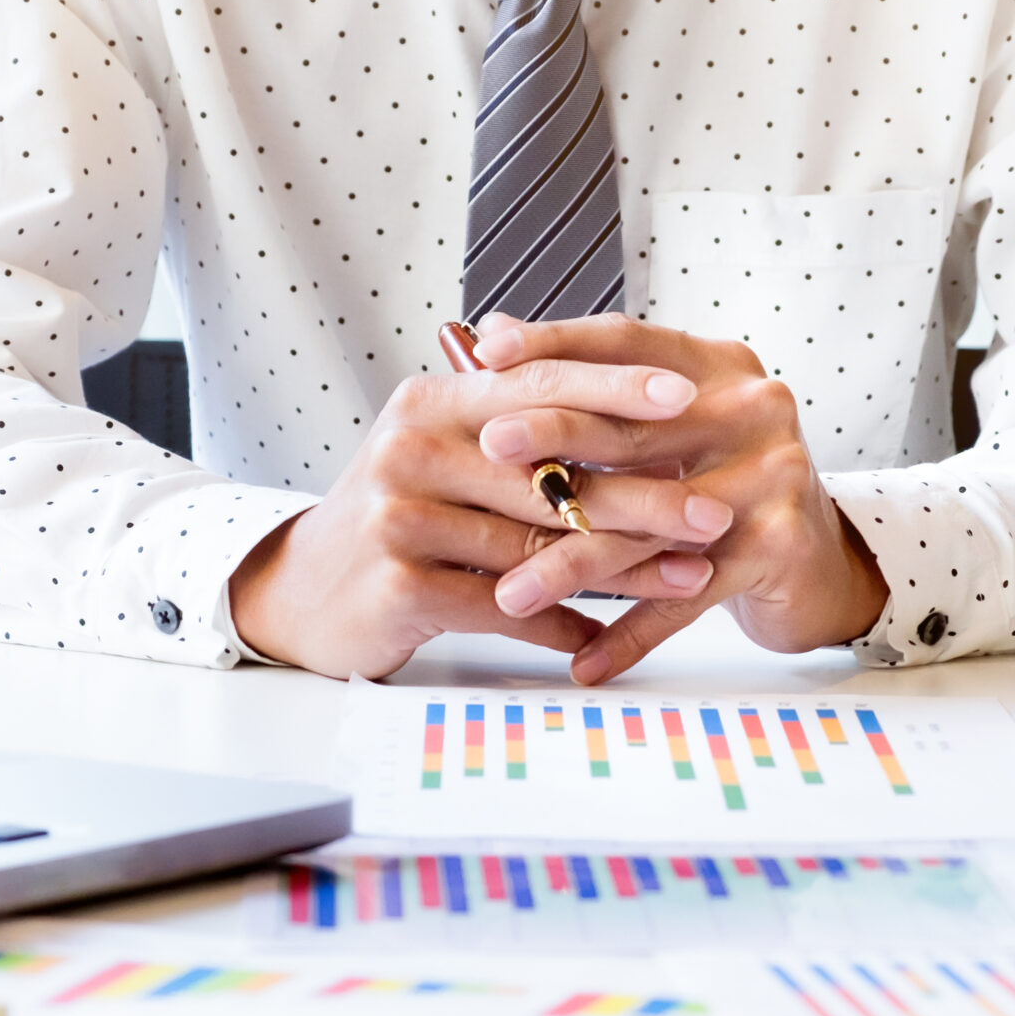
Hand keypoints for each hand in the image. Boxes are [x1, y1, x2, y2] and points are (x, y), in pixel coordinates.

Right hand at [228, 355, 736, 678]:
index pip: (537, 380)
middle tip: (712, 510)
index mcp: (430, 402)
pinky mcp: (400, 585)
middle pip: (551, 470)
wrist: (302, 592)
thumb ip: (519, 424)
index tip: (686, 396)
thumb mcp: (444, 452)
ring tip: (686, 579)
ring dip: (622, 570)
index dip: (615, 387)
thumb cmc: (394, 517)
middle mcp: (410, 448)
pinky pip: (505, 607)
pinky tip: (607, 635)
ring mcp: (400, 516)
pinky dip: (561, 625)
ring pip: (539, 545)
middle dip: (644, 494)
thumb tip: (636, 413)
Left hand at [468, 313, 889, 683]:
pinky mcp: (777, 545)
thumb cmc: (731, 491)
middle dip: (553, 439)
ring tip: (512, 593)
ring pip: (647, 523)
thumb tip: (496, 343)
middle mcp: (753, 409)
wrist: (825, 565)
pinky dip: (631, 635)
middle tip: (487, 448)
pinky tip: (587, 661)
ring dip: (572, 565)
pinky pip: (683, 597)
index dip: (556, 344)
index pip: (627, 342)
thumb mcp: (675, 430)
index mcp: (719, 368)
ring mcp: (772, 476)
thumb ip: (604, 395)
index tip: (490, 352)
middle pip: (633, 426)